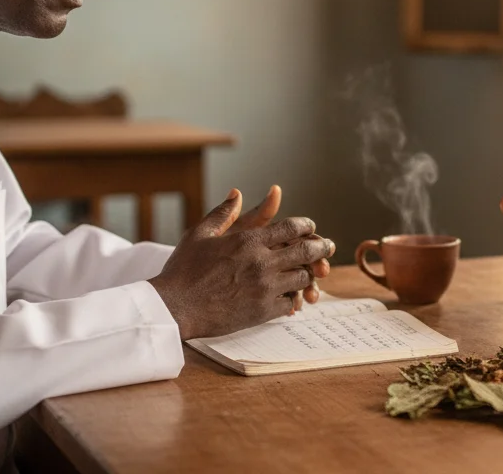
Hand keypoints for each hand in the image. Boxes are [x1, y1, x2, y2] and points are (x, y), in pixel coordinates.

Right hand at [149, 189, 335, 338]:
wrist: (174, 307)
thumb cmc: (183, 270)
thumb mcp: (200, 234)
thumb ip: (223, 213)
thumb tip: (238, 192)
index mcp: (249, 241)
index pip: (292, 227)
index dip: (307, 225)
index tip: (310, 227)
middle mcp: (262, 262)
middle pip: (306, 251)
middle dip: (322, 247)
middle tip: (328, 247)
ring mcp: (265, 288)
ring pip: (303, 277)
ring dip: (309, 273)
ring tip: (312, 272)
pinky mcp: (263, 311)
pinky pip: (291, 302)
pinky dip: (295, 298)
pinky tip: (294, 296)